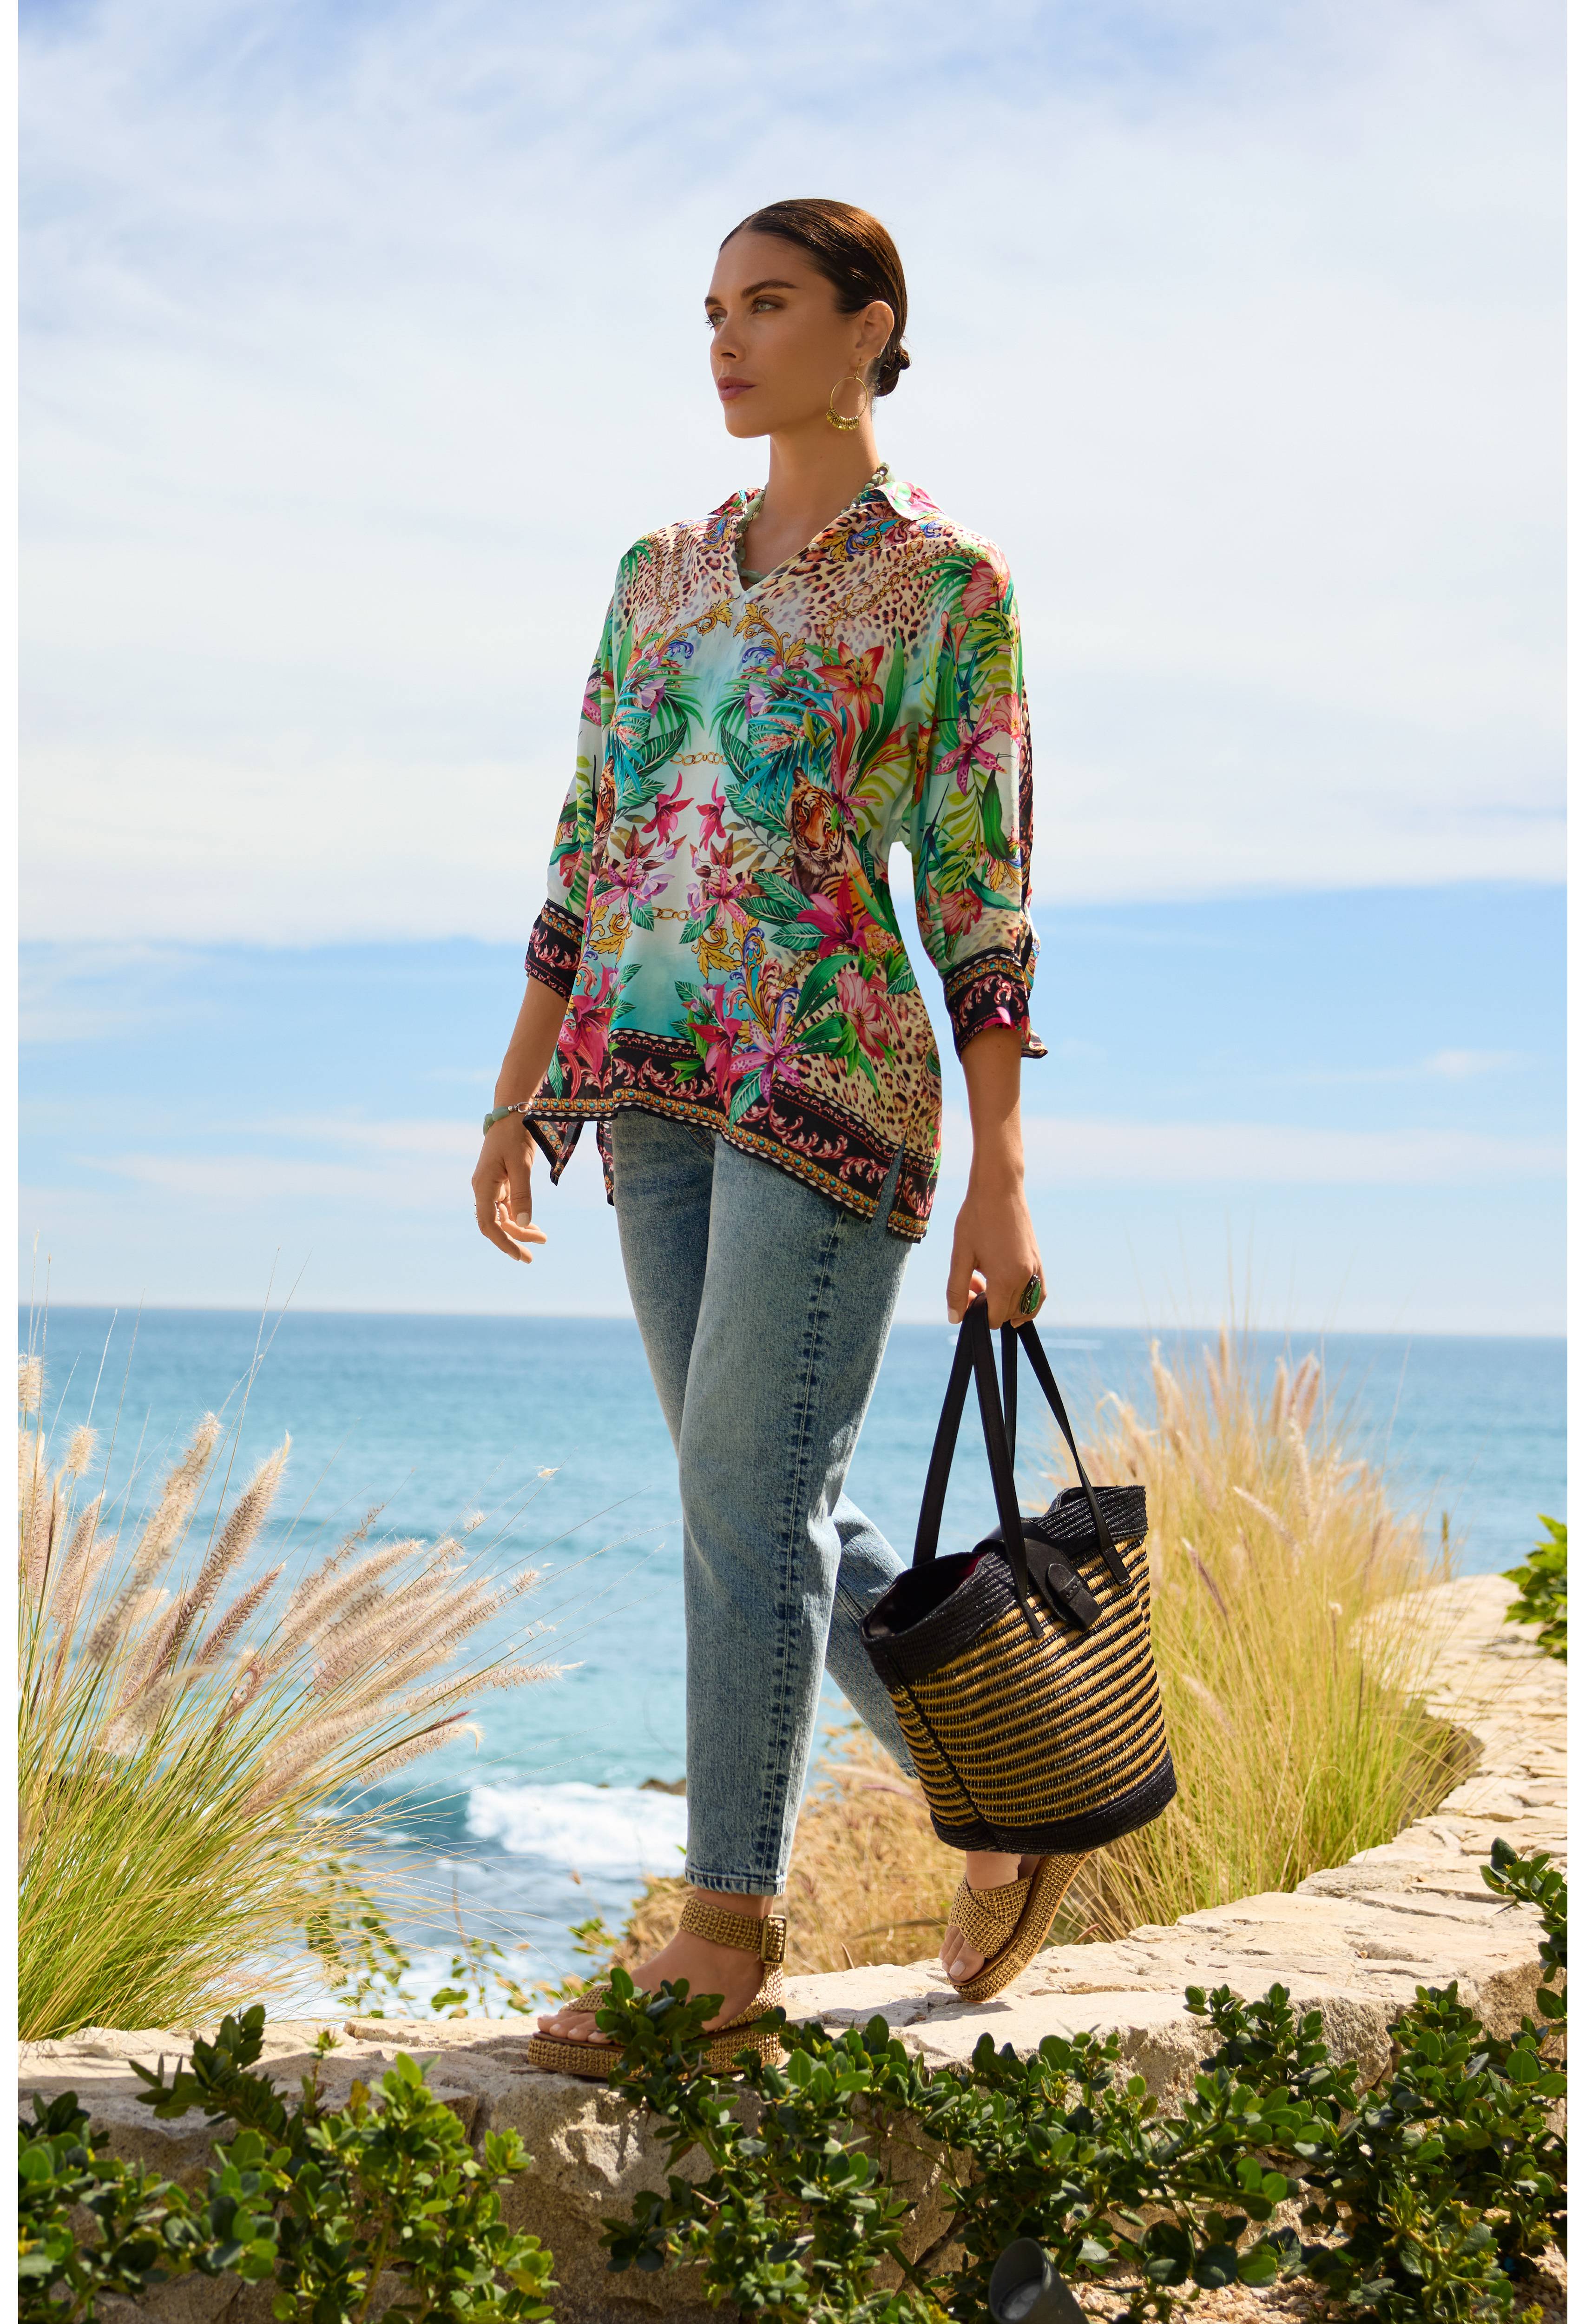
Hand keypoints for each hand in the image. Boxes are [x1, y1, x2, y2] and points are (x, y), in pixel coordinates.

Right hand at [472, 1120, 548, 1264]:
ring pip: (503, 1217)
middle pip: (495, 1224)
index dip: (503, 1242)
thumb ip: (522, 1195)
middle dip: (513, 1241)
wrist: (511, 1115)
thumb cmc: (515, 1136)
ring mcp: (490, 1187)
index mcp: (483, 1187)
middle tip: (531, 1258)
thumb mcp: (521, 1165)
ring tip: (542, 1239)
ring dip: (520, 1230)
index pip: (488, 1224)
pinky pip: (507, 1207)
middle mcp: (483, 1190)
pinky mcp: (499, 1184)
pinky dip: (519, 1218)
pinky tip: (533, 1226)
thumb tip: (522, 1225)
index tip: (519, 1255)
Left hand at [945, 1165, 1042, 1328]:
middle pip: (1010, 1313)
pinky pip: (1038, 1292)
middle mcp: (1026, 1277)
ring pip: (1027, 1306)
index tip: (966, 1295)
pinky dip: (1024, 1299)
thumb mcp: (961, 1255)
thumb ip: (957, 1290)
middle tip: (972, 1281)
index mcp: (1006, 1279)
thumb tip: (956, 1319)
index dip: (978, 1314)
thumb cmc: (977, 1218)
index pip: (995, 1318)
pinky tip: (1005, 1285)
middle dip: (990, 1306)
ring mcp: (1036, 1268)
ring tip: (986, 1280)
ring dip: (1006, 1302)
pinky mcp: (1039, 1260)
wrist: (999, 1188)